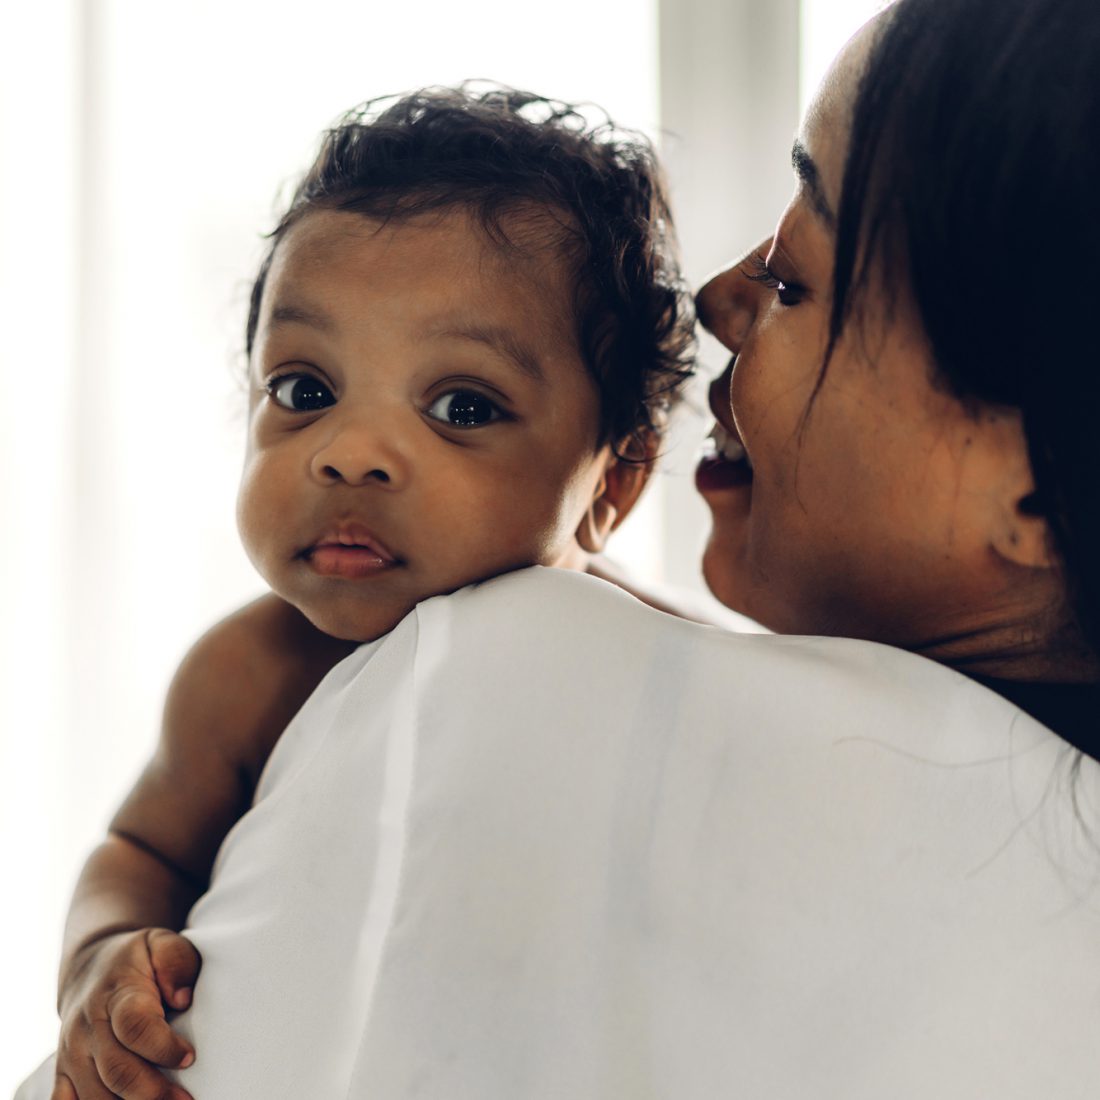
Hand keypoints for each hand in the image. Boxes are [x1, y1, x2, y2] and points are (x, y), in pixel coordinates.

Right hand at [55, 928, 200, 1099]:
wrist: (90, 967)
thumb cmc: (139, 959)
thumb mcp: (163, 944)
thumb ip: (176, 962)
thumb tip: (183, 998)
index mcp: (116, 993)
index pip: (135, 1026)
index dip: (162, 1047)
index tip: (189, 1058)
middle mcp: (88, 1027)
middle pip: (116, 1071)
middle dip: (153, 1092)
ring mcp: (71, 1053)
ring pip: (94, 1096)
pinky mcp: (62, 1073)